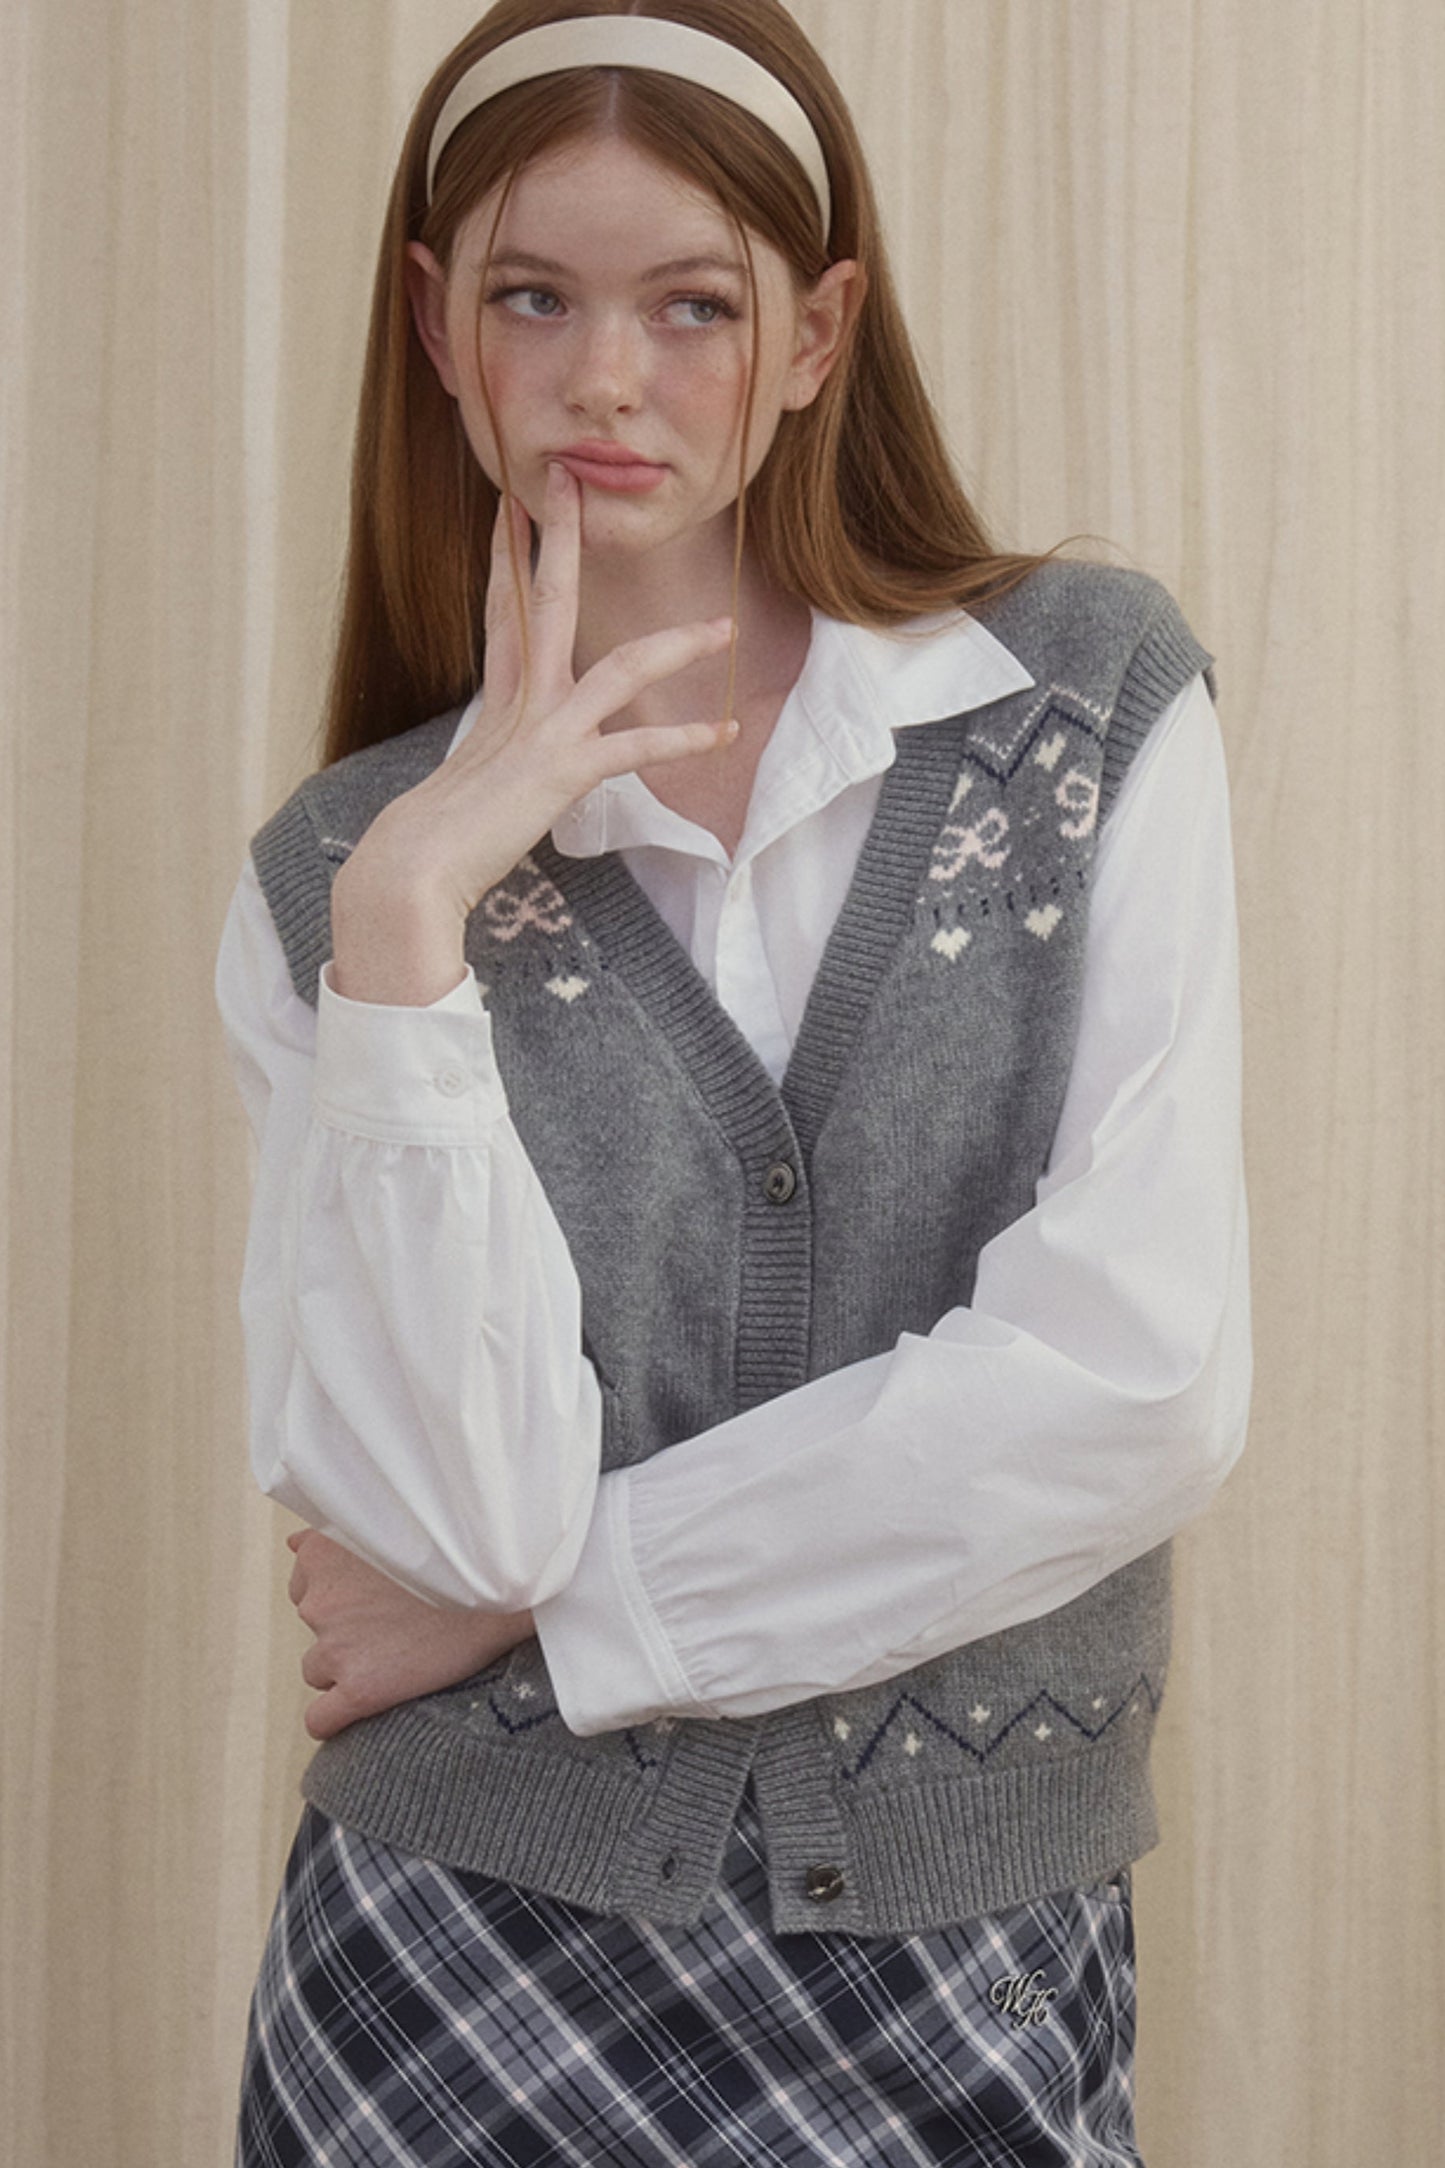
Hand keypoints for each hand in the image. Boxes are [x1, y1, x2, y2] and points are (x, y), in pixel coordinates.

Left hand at [286, 1528, 533, 1740]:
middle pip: (314, 1628)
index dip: (339, 1591)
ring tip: (397, 1657)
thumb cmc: (454, 1555)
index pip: (304, 1582)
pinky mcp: (359, 1689)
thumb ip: (337, 1534)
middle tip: (395, 1624)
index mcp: (325, 1554)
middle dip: (345, 1629)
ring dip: (347, 1666)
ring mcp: (335, 1647)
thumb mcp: (392, 1526)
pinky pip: (321, 1719)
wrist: (499, 1591)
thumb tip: (293, 1541)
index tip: (374, 1596)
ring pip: (318, 1669)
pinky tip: (363, 1708)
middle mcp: (320, 1600)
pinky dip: (334, 1718)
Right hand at [330, 463, 736, 1003]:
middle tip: (572, 478)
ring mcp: (544, 730)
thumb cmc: (434, 839)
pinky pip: (637, 746)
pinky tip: (723, 733)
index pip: (503, 611)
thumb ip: (492, 760)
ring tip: (723, 630)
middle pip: (545, 600)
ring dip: (677, 645)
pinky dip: (684, 739)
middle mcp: (521, 701)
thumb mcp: (467, 781)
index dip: (507, 557)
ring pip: (620, 666)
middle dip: (561, 538)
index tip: (513, 509)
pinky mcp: (564, 768)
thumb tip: (500, 766)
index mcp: (495, 700)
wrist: (414, 867)